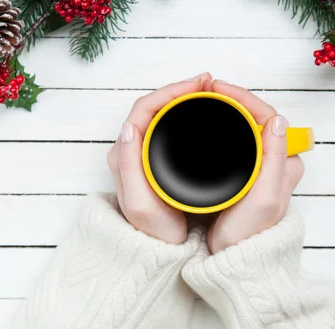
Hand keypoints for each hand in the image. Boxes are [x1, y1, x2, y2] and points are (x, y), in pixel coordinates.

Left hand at [107, 73, 212, 243]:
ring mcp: (143, 151)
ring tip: (209, 91)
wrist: (156, 251)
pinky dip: (186, 111)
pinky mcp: (156, 157)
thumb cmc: (151, 231)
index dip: (171, 91)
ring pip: (162, 112)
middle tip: (209, 83)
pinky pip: (168, 124)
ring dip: (184, 97)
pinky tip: (203, 111)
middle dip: (181, 88)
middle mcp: (130, 148)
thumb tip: (129, 127)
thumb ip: (129, 165)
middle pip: (155, 104)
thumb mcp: (139, 204)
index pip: (145, 107)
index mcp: (124, 152)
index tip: (198, 86)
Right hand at [207, 80, 304, 253]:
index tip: (217, 88)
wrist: (235, 258)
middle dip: (233, 97)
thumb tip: (278, 120)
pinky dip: (223, 124)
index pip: (266, 116)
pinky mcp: (247, 169)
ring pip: (246, 124)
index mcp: (286, 161)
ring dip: (228, 108)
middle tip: (208, 89)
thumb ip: (273, 159)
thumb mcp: (264, 197)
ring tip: (206, 98)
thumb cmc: (250, 233)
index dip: (242, 97)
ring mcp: (261, 163)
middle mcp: (277, 159)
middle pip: (256, 115)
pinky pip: (237, 137)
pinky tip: (208, 120)